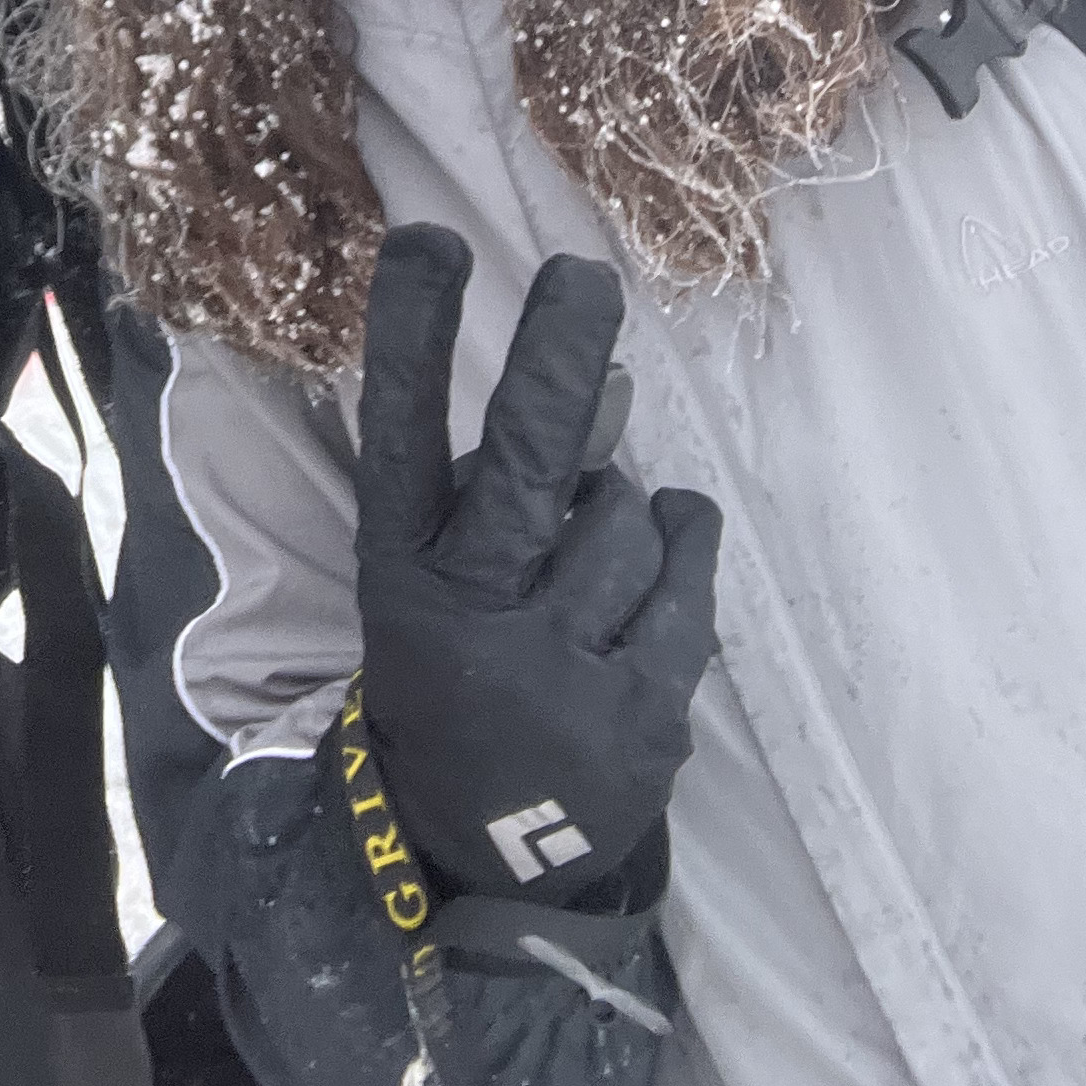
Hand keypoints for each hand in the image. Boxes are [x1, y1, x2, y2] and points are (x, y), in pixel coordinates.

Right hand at [353, 225, 720, 901]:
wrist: (479, 847)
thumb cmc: (462, 664)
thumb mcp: (445, 573)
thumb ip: (504, 480)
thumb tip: (613, 381)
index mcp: (402, 572)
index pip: (397, 431)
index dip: (411, 332)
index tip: (431, 239)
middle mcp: (469, 616)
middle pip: (521, 462)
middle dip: (555, 358)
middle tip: (582, 278)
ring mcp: (559, 673)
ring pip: (623, 516)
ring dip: (622, 513)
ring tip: (593, 559)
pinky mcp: (642, 719)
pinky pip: (687, 579)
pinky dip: (680, 553)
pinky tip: (654, 568)